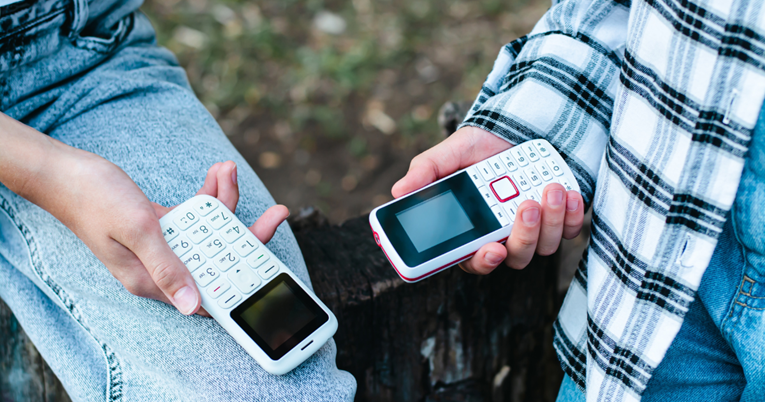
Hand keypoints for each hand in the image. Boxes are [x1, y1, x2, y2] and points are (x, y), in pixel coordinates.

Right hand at [39, 148, 285, 315]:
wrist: (64, 172)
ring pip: (210, 231)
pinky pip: (195, 215)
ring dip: (225, 201)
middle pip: (218, 259)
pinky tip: (217, 173)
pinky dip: (208, 195)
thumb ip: (167, 266)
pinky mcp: (162, 226)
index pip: (208, 290)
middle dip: (247, 234)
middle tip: (277, 212)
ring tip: (228, 170)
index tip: (270, 264)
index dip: (242, 280)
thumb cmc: (94, 199)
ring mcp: (162, 246)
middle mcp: (160, 267)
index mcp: (152, 280)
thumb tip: (192, 306)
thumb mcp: (137, 230)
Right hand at [392, 126, 583, 273]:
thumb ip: (426, 172)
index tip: (491, 250)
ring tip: (550, 187)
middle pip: (515, 257)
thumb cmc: (479, 147)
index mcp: (473, 231)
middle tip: (526, 204)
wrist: (519, 127)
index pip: (474, 261)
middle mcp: (504, 237)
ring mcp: (536, 231)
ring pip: (545, 246)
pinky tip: (569, 192)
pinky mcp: (563, 220)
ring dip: (551, 220)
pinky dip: (573, 215)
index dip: (483, 262)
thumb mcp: (449, 154)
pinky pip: (572, 231)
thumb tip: (398, 191)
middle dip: (524, 235)